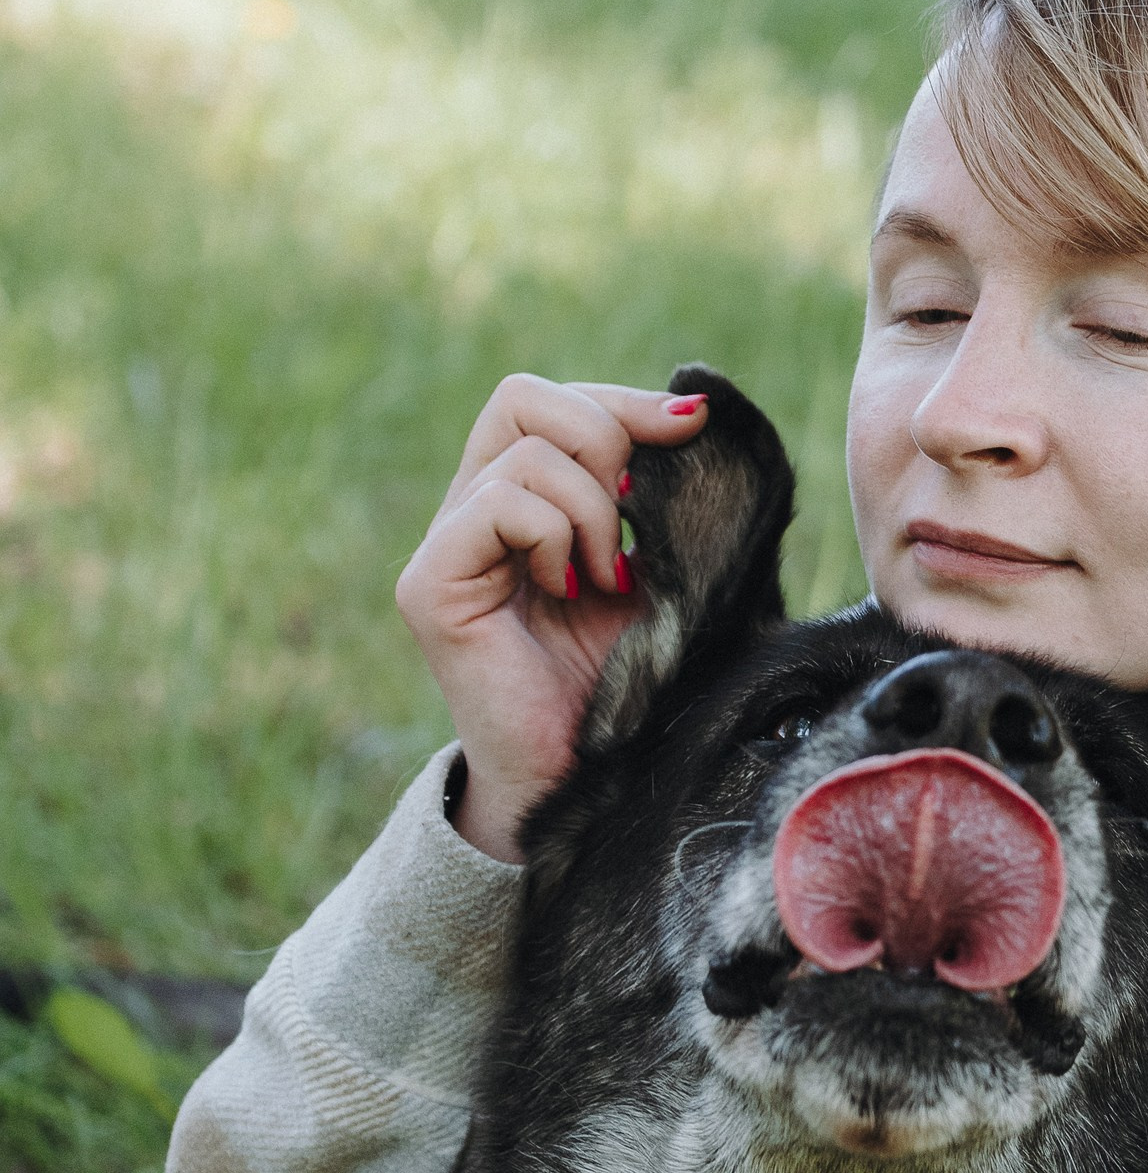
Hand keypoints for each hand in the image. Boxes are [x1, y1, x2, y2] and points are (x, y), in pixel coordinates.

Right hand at [396, 375, 710, 861]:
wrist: (592, 775)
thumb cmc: (629, 680)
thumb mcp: (661, 569)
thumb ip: (666, 496)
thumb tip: (694, 407)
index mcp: (521, 499)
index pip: (554, 401)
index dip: (623, 402)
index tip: (692, 426)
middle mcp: (470, 511)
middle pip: (524, 397)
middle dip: (606, 440)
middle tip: (631, 523)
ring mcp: (443, 545)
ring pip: (526, 453)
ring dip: (594, 512)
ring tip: (604, 580)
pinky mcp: (429, 584)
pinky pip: (499, 503)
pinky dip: (555, 536)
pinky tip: (569, 592)